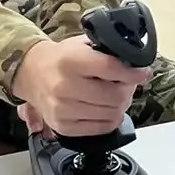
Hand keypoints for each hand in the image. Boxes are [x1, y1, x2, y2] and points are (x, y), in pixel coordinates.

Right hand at [11, 36, 149, 137]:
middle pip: (113, 96)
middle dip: (128, 90)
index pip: (110, 68)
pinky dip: (110, 119)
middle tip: (127, 84)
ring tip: (115, 96)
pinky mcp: (63, 127)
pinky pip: (101, 128)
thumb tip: (136, 64)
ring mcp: (63, 109)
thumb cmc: (62, 58)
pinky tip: (106, 109)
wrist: (31, 73)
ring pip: (110, 114)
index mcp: (70, 61)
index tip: (143, 73)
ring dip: (120, 106)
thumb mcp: (82, 45)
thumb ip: (107, 52)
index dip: (131, 73)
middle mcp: (64, 86)